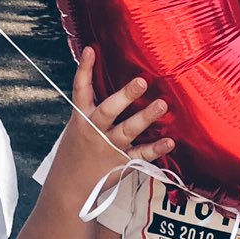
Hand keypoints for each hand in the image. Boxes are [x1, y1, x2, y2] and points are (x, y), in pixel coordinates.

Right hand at [52, 46, 173, 193]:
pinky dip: (156, 148)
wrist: (69, 188)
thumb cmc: (76, 153)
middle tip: (141, 81)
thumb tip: (110, 84)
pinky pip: (141, 155)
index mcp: (81, 119)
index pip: (81, 90)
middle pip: (109, 110)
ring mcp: (108, 147)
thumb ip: (92, 109)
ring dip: (146, 117)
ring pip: (128, 130)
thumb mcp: (77, 128)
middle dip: (124, 96)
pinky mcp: (121, 163)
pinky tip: (170, 141)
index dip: (85, 69)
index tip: (91, 50)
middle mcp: (94, 131)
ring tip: (162, 104)